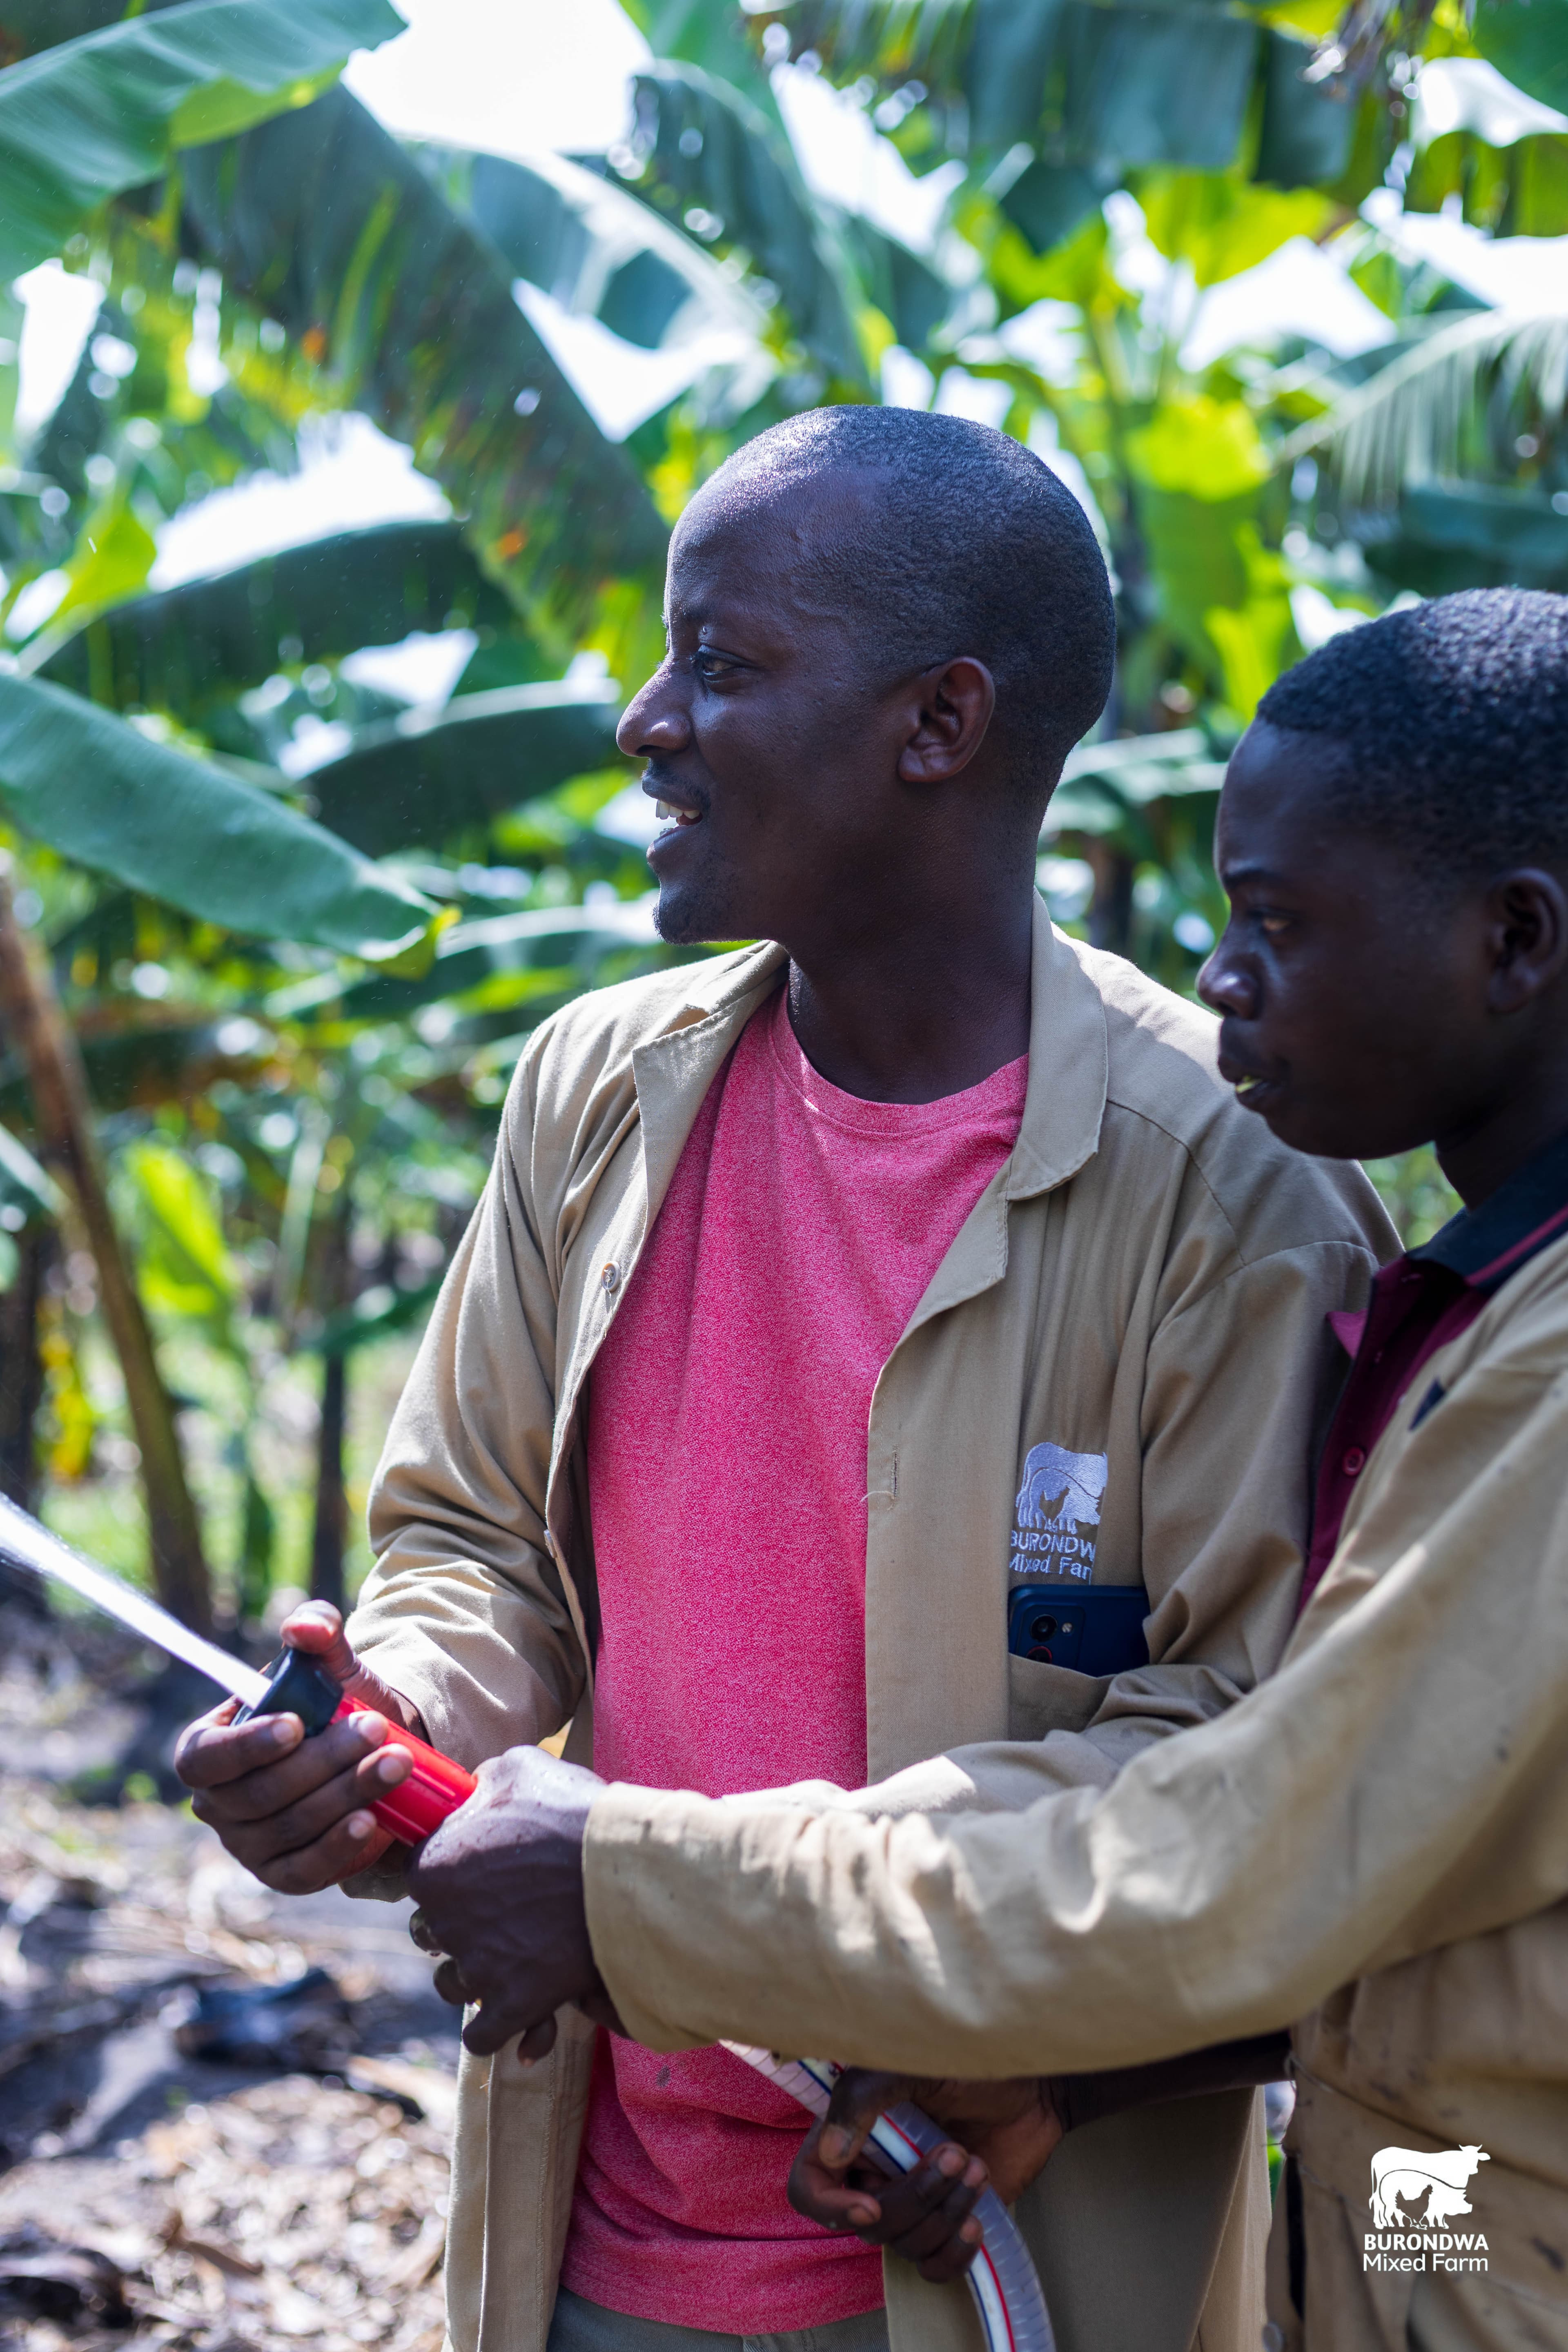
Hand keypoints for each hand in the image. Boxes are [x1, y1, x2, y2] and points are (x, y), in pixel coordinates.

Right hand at [173, 1603, 418, 1892]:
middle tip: (376, 1729)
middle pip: (262, 1793)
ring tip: (397, 1761)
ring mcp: (246, 1845)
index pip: (206, 1757)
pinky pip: (305, 1870)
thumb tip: (305, 1627)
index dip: (247, 1745)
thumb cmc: (334, 1703)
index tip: (295, 1724)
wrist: (370, 1749)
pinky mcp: (282, 1874)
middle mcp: (217, 1804)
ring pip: (292, 1826)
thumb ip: (317, 1632)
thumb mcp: (329, 1662)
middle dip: (324, 1761)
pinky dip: (339, 1847)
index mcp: (206, 1749)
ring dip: (347, 1793)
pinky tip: (372, 1821)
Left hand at [405, 1746, 623, 2062]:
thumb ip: (485, 1780)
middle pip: (431, 1933)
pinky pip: (483, 2036)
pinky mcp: (511, 2004)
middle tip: (501, 1914)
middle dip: (459, 1926)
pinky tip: (521, 2015)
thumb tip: (475, 1788)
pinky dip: (500, 2030)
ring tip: (511, 1961)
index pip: (420, 1876)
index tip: (479, 1873)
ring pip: (453, 1985)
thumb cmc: (571, 1814)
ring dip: (475, 1978)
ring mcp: (477, 1966)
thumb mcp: (520, 1767)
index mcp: (434, 1864)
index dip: (449, 1873)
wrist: (623, 1871)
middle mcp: (443, 1920)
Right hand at [788, 2069, 1063, 2279]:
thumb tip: (830, 2153)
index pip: (810, 2187)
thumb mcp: (912, 2065)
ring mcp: (912, 2203)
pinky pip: (933, 2268)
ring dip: (945, 2213)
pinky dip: (954, 2254)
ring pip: (904, 2244)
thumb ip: (863, 2097)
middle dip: (914, 2196)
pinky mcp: (947, 2226)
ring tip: (977, 2168)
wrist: (1032, 2091)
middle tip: (955, 2153)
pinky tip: (977, 2222)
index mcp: (853, 2134)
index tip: (870, 2204)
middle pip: (867, 2222)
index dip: (831, 2205)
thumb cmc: (970, 2066)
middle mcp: (875, 2173)